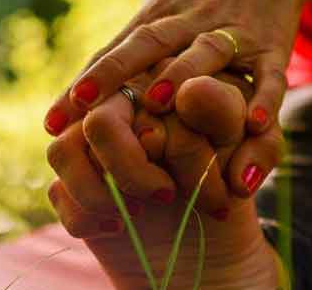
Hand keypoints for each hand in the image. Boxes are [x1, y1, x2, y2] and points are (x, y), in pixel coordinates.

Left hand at [44, 0, 311, 138]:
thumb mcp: (171, 4)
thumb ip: (134, 46)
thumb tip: (85, 96)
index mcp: (164, 14)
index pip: (117, 49)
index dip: (85, 82)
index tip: (52, 121)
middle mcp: (193, 20)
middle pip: (149, 44)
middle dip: (114, 73)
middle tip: (83, 106)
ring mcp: (235, 31)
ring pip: (206, 52)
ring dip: (180, 74)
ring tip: (156, 102)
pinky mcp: (273, 45)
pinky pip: (270, 74)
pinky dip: (266, 98)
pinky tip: (256, 123)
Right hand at [48, 74, 284, 288]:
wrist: (220, 235)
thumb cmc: (240, 170)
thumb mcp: (252, 140)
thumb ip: (225, 111)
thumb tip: (188, 91)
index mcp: (164, 77)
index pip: (143, 91)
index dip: (160, 127)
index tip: (162, 153)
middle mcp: (123, 102)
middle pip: (100, 121)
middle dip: (129, 167)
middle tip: (166, 196)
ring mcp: (93, 139)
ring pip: (64, 149)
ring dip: (96, 191)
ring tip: (135, 213)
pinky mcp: (78, 177)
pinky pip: (59, 187)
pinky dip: (84, 213)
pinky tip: (115, 227)